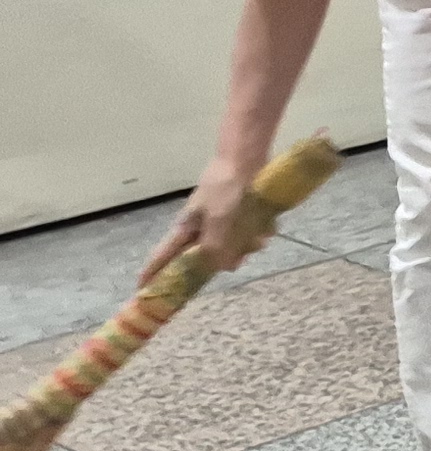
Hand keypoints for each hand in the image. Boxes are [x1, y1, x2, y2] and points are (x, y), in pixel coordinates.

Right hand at [136, 153, 275, 288]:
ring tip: (258, 234)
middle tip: (239, 256)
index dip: (153, 274)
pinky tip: (268, 223)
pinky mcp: (240, 214)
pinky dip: (260, 230)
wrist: (245, 158)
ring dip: (248, 243)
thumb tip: (219, 267)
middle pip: (207, 257)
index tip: (142, 292)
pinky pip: (251, 233)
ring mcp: (220, 221)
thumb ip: (216, 245)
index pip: (163, 256)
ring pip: (233, 247)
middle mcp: (201, 228)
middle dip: (226, 259)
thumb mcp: (219, 218)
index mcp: (186, 228)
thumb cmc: (226, 187)